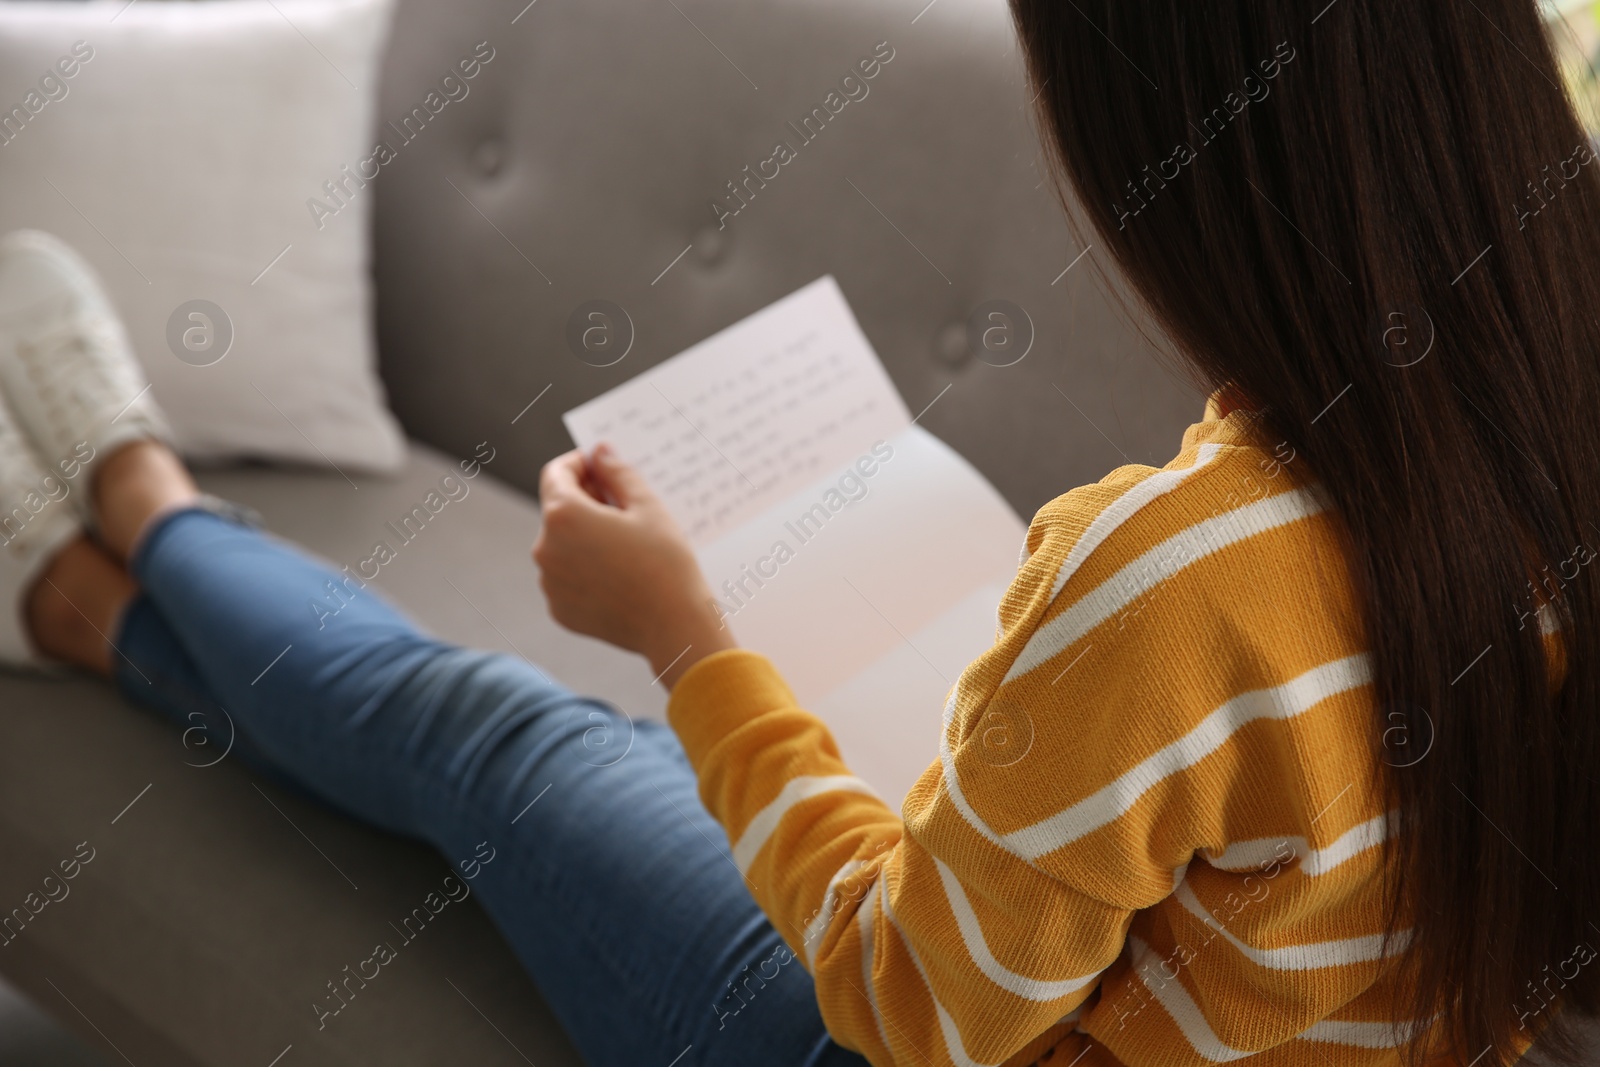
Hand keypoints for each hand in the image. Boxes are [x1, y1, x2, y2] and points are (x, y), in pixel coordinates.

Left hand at [532, 444, 734, 687]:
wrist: (674, 627)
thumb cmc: (665, 563)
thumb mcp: (647, 507)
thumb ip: (617, 473)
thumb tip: (600, 451)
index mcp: (563, 516)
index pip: (556, 473)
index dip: (580, 464)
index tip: (603, 468)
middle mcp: (545, 548)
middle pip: (558, 510)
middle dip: (586, 502)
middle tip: (625, 508)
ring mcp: (549, 583)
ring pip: (561, 545)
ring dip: (584, 537)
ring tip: (625, 546)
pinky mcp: (559, 609)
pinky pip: (566, 577)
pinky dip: (585, 570)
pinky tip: (618, 575)